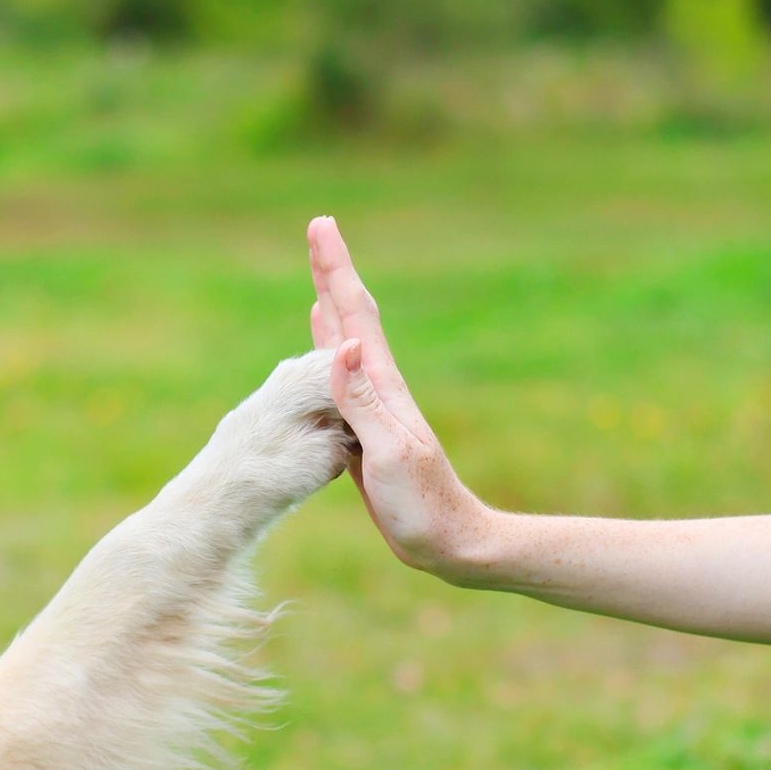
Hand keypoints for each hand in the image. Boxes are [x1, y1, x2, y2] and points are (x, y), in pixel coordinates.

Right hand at [306, 216, 491, 581]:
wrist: (450, 542)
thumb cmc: (423, 504)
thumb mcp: (390, 453)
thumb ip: (364, 402)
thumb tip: (343, 344)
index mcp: (384, 387)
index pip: (354, 316)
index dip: (336, 271)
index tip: (321, 227)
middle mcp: (380, 388)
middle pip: (352, 318)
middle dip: (334, 273)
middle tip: (319, 230)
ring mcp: (375, 408)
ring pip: (346, 344)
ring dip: (332, 308)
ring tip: (322, 280)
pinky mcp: (366, 431)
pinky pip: (341, 380)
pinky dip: (329, 355)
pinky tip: (327, 349)